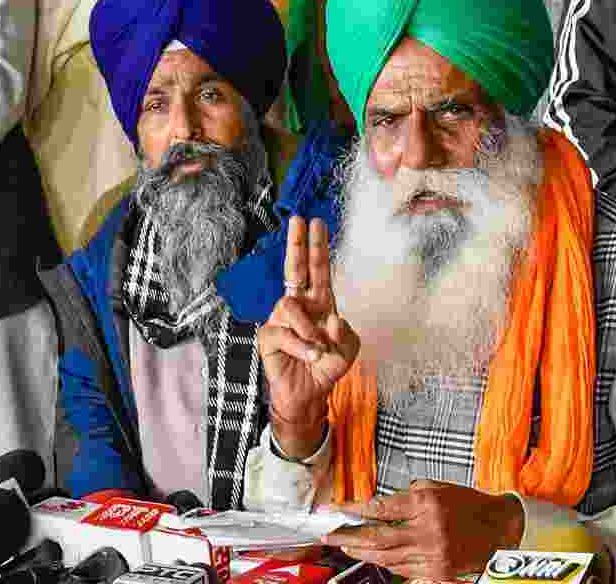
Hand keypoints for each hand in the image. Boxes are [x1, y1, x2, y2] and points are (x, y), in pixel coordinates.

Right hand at [258, 216, 358, 458]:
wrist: (309, 395)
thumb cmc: (326, 367)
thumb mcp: (347, 350)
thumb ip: (345, 333)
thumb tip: (331, 319)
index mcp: (319, 303)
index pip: (318, 270)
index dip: (318, 247)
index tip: (317, 222)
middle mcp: (298, 306)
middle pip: (294, 269)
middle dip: (297, 244)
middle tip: (298, 220)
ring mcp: (280, 320)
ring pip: (290, 306)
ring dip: (309, 329)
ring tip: (319, 350)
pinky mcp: (268, 337)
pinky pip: (284, 333)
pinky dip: (302, 347)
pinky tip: (310, 357)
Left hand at [325, 480, 524, 579]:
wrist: (501, 529)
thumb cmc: (470, 505)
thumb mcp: (438, 487)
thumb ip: (409, 495)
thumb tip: (380, 504)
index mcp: (427, 504)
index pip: (380, 508)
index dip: (353, 509)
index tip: (335, 509)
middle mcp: (428, 530)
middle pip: (377, 537)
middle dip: (349, 537)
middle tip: (330, 535)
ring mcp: (433, 555)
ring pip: (386, 557)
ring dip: (362, 553)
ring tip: (346, 547)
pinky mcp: (438, 572)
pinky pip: (403, 570)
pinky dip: (385, 563)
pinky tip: (373, 557)